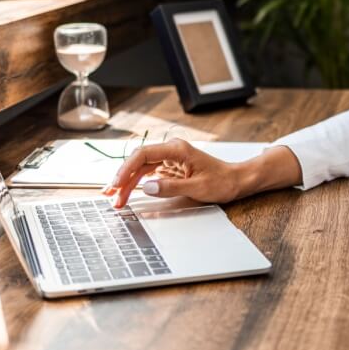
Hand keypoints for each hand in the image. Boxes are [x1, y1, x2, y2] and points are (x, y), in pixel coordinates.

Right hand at [101, 139, 244, 207]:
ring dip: (128, 183)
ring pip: (141, 169)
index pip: (143, 154)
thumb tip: (147, 187)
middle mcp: (171, 150)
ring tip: (116, 199)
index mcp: (177, 149)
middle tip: (112, 196)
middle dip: (123, 179)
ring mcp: (170, 159)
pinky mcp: (170, 168)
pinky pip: (148, 174)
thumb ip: (171, 187)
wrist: (236, 181)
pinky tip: (127, 192)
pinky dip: (137, 184)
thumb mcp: (197, 188)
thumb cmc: (222, 181)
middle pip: (139, 162)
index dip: (126, 169)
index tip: (117, 183)